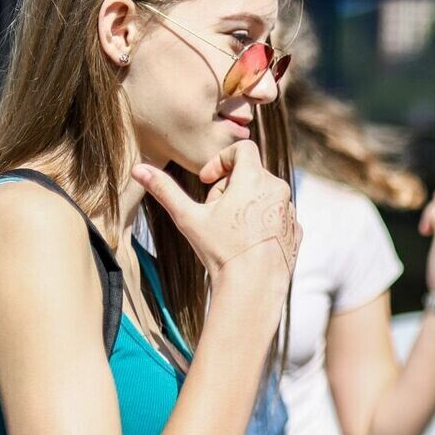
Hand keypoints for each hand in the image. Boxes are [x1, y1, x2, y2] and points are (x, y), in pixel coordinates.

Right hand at [132, 143, 298, 279]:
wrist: (254, 286)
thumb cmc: (221, 250)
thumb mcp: (188, 217)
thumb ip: (164, 190)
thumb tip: (138, 169)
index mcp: (255, 178)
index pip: (243, 148)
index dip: (221, 160)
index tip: (209, 182)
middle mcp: (279, 189)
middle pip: (250, 173)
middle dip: (229, 187)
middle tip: (214, 213)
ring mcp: (289, 210)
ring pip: (264, 195)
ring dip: (244, 204)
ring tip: (230, 230)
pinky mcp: (296, 229)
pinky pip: (275, 215)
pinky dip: (260, 221)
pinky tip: (246, 242)